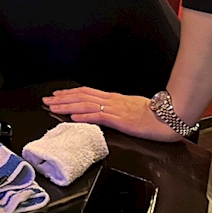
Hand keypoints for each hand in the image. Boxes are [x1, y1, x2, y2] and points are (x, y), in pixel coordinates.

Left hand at [42, 86, 182, 142]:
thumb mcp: (129, 106)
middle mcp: (110, 100)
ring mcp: (114, 109)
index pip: (85, 92)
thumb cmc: (151, 113)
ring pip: (85, 104)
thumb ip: (114, 106)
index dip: (68, 93)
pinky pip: (99, 116)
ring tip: (53, 107)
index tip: (55, 95)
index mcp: (112, 97)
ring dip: (67, 106)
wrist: (167, 117)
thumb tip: (102, 109)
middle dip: (61, 98)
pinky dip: (84, 115)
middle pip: (80, 96)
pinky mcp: (120, 120)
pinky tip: (73, 117)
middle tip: (46, 101)